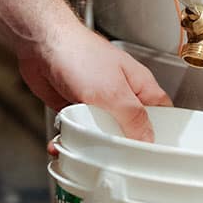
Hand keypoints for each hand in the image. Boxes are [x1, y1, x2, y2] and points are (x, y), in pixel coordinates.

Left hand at [16, 18, 171, 141]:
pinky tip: (62, 142)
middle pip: (130, 130)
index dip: (160, 135)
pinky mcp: (74, 107)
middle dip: (120, 146)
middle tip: (114, 158)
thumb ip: (134, 118)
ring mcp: (97, 102)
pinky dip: (69, 138)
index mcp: (139, 86)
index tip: (153, 156)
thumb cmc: (79, 53)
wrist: (41, 44)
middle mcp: (119, 95)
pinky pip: (78, 130)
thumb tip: (147, 140)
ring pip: (101, 133)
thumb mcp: (113, 92)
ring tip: (84, 151)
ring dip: (90, 144)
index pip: (161, 115)